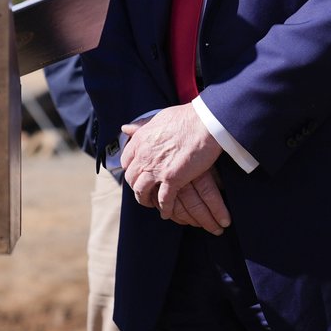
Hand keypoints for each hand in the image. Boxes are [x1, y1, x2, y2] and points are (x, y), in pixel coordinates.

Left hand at [121, 104, 228, 230]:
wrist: (204, 122)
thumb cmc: (186, 117)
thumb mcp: (157, 117)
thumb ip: (141, 125)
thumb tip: (125, 127)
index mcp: (140, 140)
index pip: (126, 160)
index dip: (131, 169)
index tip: (138, 172)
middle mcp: (143, 156)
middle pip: (131, 178)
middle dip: (136, 186)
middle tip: (143, 190)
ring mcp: (156, 169)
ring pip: (141, 191)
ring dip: (145, 200)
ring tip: (151, 204)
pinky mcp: (172, 179)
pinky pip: (163, 200)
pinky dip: (164, 208)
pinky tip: (166, 213)